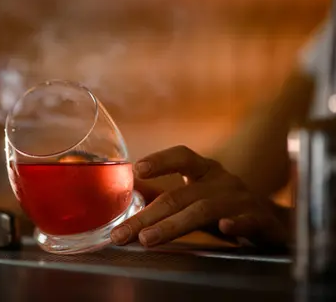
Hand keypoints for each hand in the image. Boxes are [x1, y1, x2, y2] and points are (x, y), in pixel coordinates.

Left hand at [110, 146, 288, 247]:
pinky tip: (225, 229)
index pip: (182, 157)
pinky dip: (237, 224)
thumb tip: (125, 194)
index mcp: (204, 171)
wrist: (273, 221)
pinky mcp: (260, 221)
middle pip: (179, 196)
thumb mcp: (195, 195)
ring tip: (147, 239)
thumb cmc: (223, 205)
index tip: (138, 169)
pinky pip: (248, 221)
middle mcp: (221, 181)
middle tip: (121, 234)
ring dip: (173, 225)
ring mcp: (240, 200)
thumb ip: (163, 195)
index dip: (160, 160)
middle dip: (146, 215)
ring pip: (203, 210)